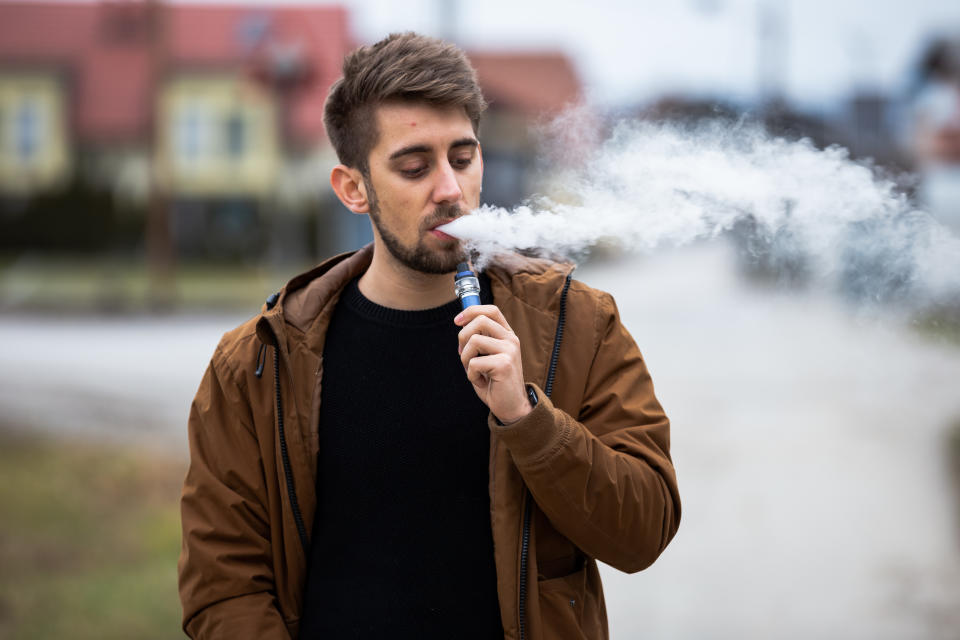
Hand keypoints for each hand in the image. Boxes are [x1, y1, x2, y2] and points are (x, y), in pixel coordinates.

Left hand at [455, 305, 532, 424]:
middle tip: (463, 355)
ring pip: (473, 340)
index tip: (457, 321)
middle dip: (462, 337)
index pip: (491, 310)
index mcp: (507, 335)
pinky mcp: (504, 365)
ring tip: (474, 371)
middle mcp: (511, 340)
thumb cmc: (495, 382)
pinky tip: (482, 382)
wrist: (511, 407)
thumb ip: (479, 339)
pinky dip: (471, 375)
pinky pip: (474, 363)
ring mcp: (509, 351)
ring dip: (465, 359)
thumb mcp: (486, 356)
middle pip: (480, 321)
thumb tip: (460, 322)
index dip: (471, 311)